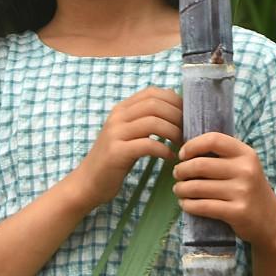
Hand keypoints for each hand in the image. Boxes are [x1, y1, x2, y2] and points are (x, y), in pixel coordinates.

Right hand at [74, 87, 182, 208]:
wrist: (88, 182)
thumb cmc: (114, 159)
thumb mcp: (128, 134)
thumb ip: (144, 120)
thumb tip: (175, 110)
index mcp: (121, 109)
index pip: (152, 92)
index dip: (173, 101)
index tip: (186, 116)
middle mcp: (117, 117)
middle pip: (155, 105)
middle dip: (177, 117)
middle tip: (187, 132)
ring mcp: (115, 134)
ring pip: (153, 122)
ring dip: (173, 132)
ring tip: (181, 144)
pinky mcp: (117, 153)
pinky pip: (147, 145)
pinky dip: (164, 150)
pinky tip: (169, 157)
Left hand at [172, 132, 275, 249]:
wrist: (269, 220)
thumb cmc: (248, 189)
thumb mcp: (243, 166)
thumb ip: (221, 156)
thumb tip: (185, 149)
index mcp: (246, 154)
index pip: (213, 139)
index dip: (192, 145)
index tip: (183, 155)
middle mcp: (246, 170)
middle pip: (200, 165)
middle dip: (181, 170)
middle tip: (177, 175)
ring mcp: (242, 192)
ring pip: (198, 187)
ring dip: (181, 189)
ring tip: (179, 190)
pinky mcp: (237, 212)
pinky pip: (203, 206)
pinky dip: (188, 205)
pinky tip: (185, 204)